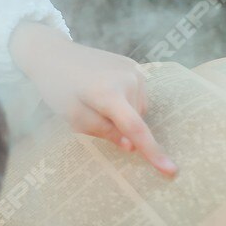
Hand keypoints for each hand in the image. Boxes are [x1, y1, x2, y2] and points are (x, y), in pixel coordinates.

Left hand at [8, 23, 176, 175]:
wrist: (54, 54)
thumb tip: (132, 145)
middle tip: (90, 111)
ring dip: (121, 112)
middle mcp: (127, 79)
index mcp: (108, 93)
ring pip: (137, 109)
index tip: (171, 170)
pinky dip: (124, 100)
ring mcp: (133, 69)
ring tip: (95, 97)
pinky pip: (136, 95)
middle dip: (117, 125)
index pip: (135, 128)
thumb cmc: (59, 88)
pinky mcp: (133, 64)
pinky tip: (103, 89)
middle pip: (134, 119)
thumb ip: (103, 132)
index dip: (153, 151)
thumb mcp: (73, 117)